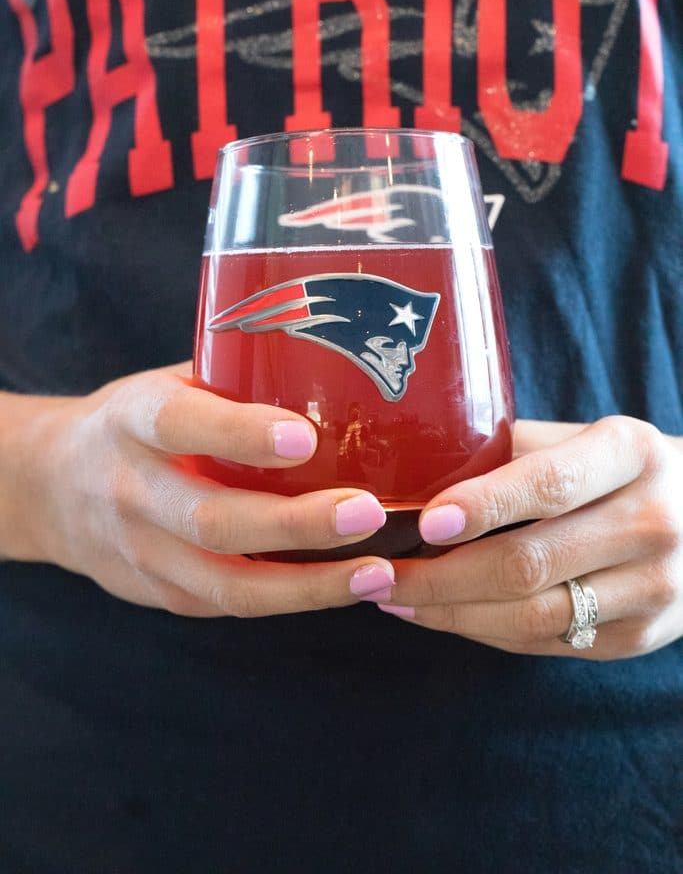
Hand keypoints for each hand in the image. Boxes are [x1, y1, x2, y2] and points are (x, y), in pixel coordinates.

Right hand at [3, 363, 391, 616]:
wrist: (52, 487)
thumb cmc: (138, 423)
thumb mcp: (167, 384)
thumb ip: (233, 382)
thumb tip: (338, 363)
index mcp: (134, 420)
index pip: (181, 425)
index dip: (241, 434)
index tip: (305, 436)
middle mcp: (133, 490)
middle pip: (213, 520)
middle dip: (297, 523)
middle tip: (368, 512)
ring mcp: (145, 553)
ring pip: (228, 583)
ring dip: (310, 584)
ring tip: (377, 571)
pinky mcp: (165, 595)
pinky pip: (235, 604)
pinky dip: (297, 600)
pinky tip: (349, 586)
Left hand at [379, 418, 682, 658]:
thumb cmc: (614, 468)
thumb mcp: (578, 438)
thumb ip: (509, 451)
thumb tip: (411, 477)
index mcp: (630, 452)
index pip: (549, 485)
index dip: (483, 507)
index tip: (425, 522)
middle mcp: (652, 520)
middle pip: (529, 563)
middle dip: (439, 576)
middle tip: (377, 574)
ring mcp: (655, 587)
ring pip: (532, 616)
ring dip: (451, 612)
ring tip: (396, 598)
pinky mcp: (643, 637)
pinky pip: (547, 643)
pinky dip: (485, 631)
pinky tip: (445, 614)